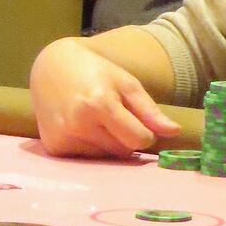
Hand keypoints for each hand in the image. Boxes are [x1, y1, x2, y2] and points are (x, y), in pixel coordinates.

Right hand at [29, 37, 179, 156]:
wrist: (51, 66)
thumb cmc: (95, 72)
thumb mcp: (126, 83)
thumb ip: (150, 110)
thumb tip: (174, 132)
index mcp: (98, 104)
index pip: (139, 140)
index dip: (142, 130)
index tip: (132, 116)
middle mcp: (77, 124)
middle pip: (122, 151)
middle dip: (122, 136)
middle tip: (108, 114)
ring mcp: (63, 137)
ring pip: (105, 157)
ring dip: (105, 142)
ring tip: (92, 118)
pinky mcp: (53, 147)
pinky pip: (86, 159)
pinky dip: (88, 147)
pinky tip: (78, 127)